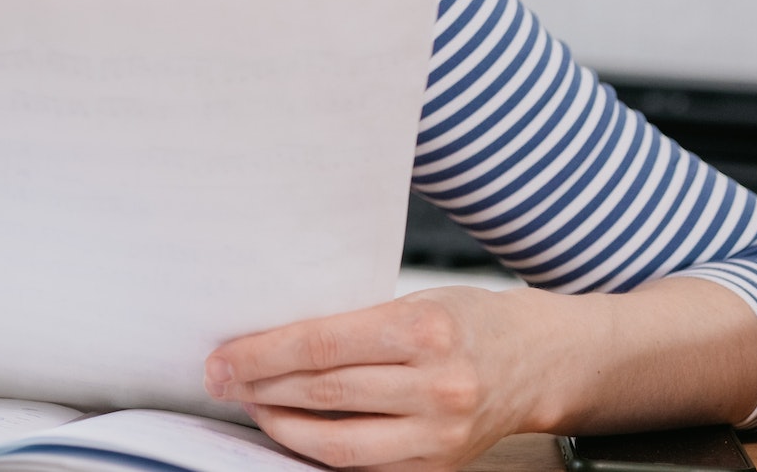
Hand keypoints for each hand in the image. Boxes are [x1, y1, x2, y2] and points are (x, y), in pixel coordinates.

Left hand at [203, 288, 555, 471]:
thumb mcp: (412, 302)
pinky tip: (292, 430)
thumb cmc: (465, 321)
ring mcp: (440, 435)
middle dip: (258, 388)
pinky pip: (363, 465)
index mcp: (424, 331)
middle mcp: (437, 386)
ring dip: (280, 425)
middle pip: (323, 392)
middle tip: (219, 380)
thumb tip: (267, 338)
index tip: (221, 358)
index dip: (261, 355)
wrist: (537, 360)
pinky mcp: (439, 467)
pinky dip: (318, 450)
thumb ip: (351, 323)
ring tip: (250, 405)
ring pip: (337, 441)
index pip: (320, 345)